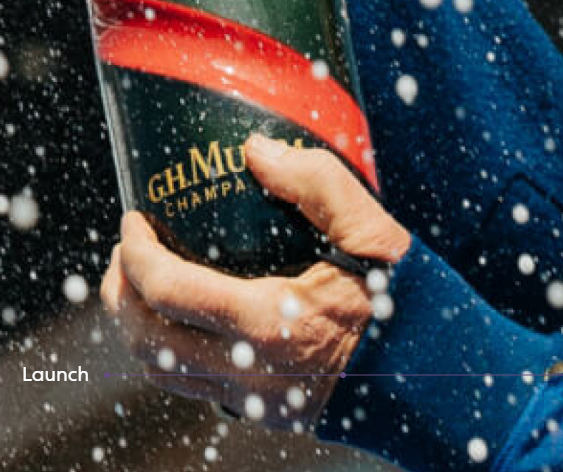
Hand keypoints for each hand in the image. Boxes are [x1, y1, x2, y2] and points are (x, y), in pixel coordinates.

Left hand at [100, 134, 412, 429]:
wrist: (441, 374)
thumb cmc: (407, 298)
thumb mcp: (372, 230)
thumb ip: (315, 182)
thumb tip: (254, 149)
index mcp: (269, 322)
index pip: (167, 292)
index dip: (136, 254)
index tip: (134, 219)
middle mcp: (250, 372)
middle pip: (146, 341)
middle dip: (121, 292)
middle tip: (127, 250)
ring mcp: (254, 400)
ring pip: (161, 372)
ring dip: (137, 326)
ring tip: (142, 284)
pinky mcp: (264, 413)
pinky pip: (192, 388)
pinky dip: (169, 353)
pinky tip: (183, 321)